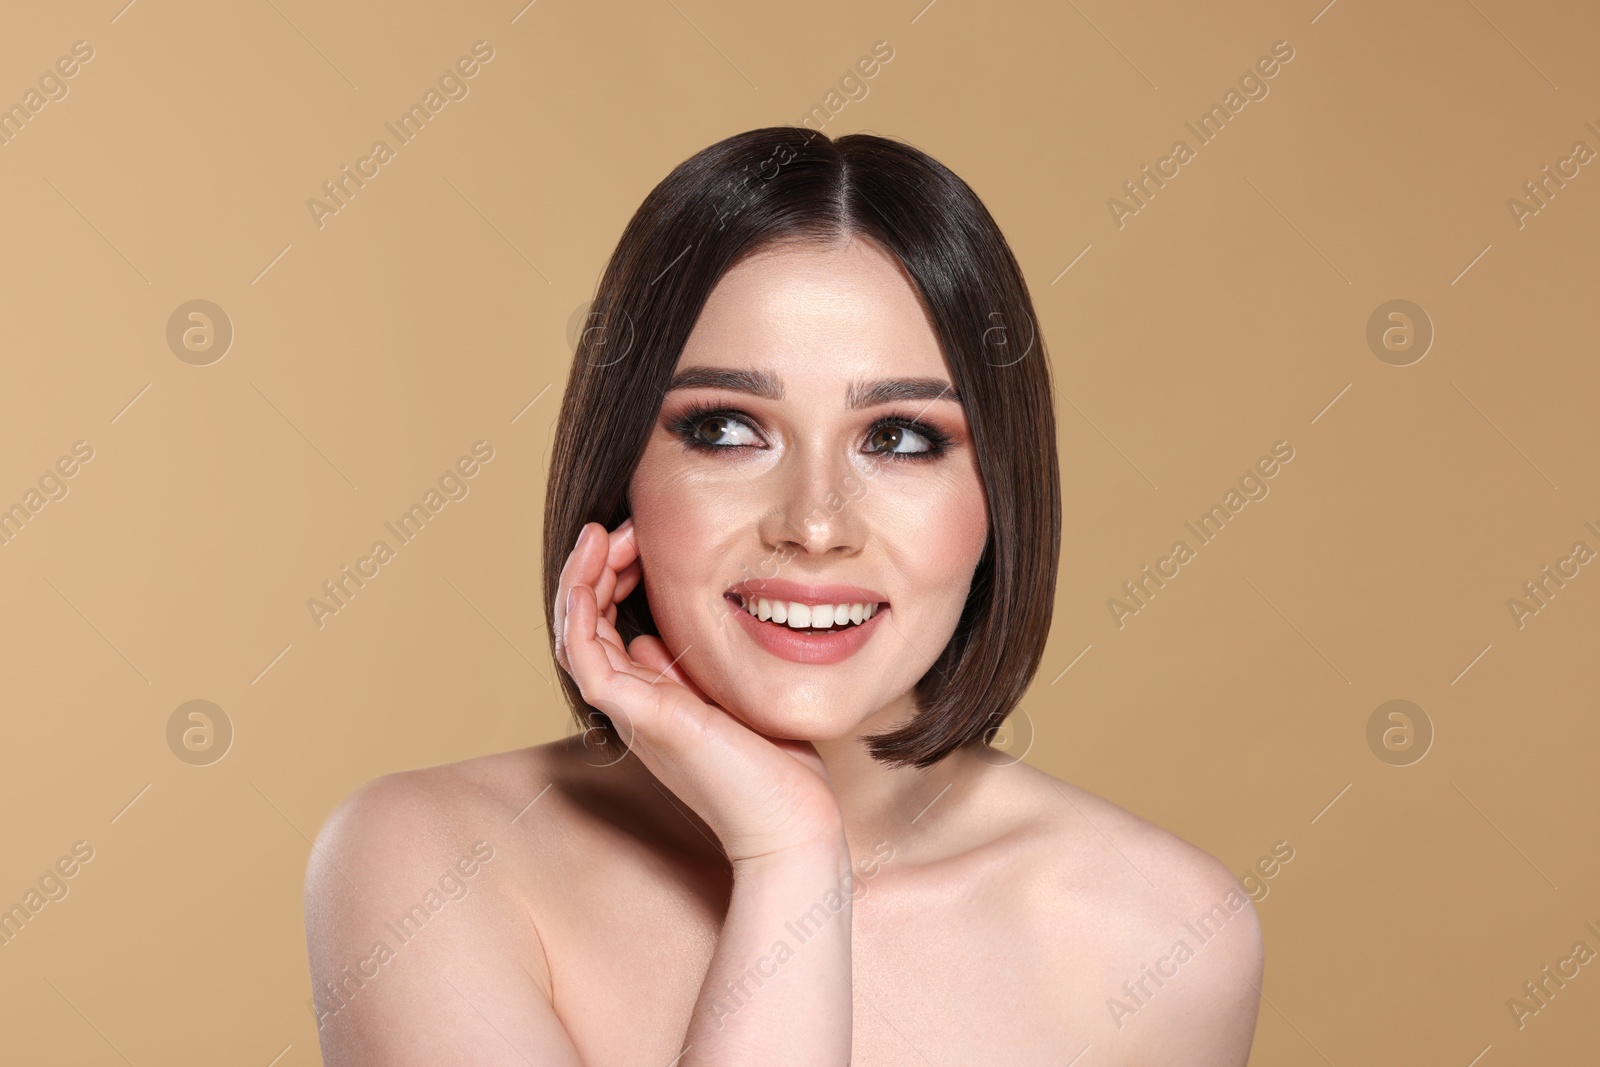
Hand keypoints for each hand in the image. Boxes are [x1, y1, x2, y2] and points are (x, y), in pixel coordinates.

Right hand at [553, 520, 845, 863]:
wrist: (791, 822)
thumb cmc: (776, 765)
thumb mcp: (727, 695)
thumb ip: (689, 668)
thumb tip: (650, 632)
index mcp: (652, 698)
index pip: (606, 628)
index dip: (612, 577)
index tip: (638, 538)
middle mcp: (634, 704)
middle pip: (583, 625)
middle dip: (595, 568)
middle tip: (617, 527)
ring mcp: (634, 712)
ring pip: (575, 638)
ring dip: (580, 581)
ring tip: (598, 536)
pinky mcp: (644, 718)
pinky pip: (587, 662)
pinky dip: (580, 616)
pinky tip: (593, 576)